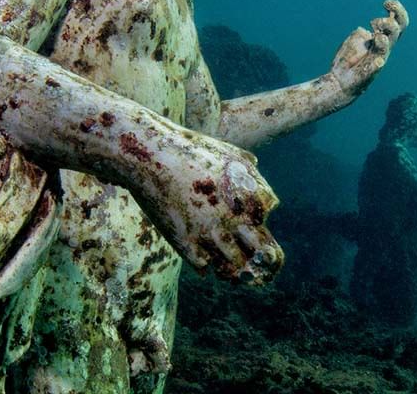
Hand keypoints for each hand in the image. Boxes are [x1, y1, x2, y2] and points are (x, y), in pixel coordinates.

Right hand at [131, 134, 283, 284]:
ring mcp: (210, 232)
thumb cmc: (188, 149)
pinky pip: (203, 266)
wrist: (151, 156)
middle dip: (263, 258)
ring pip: (235, 266)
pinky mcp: (185, 242)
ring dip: (235, 266)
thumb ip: (245, 164)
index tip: (250, 222)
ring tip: (227, 261)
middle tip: (251, 254)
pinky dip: (206, 263)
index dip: (259, 222)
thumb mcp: (226, 151)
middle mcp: (234, 218)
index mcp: (248, 196)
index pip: (265, 220)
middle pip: (264, 253)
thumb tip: (255, 167)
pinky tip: (202, 255)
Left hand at [329, 0, 407, 95]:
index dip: (397, 9)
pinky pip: (377, 65)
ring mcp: (378, 59)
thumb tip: (367, 31)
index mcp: (382, 38)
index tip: (386, 2)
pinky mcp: (370, 71)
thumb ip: (362, 33)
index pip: (397, 22)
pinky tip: (377, 60)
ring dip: (384, 32)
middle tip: (376, 20)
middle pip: (398, 29)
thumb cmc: (348, 60)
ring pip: (388, 43)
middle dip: (393, 18)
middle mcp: (384, 47)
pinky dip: (376, 62)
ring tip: (374, 32)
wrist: (339, 80)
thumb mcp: (355, 40)